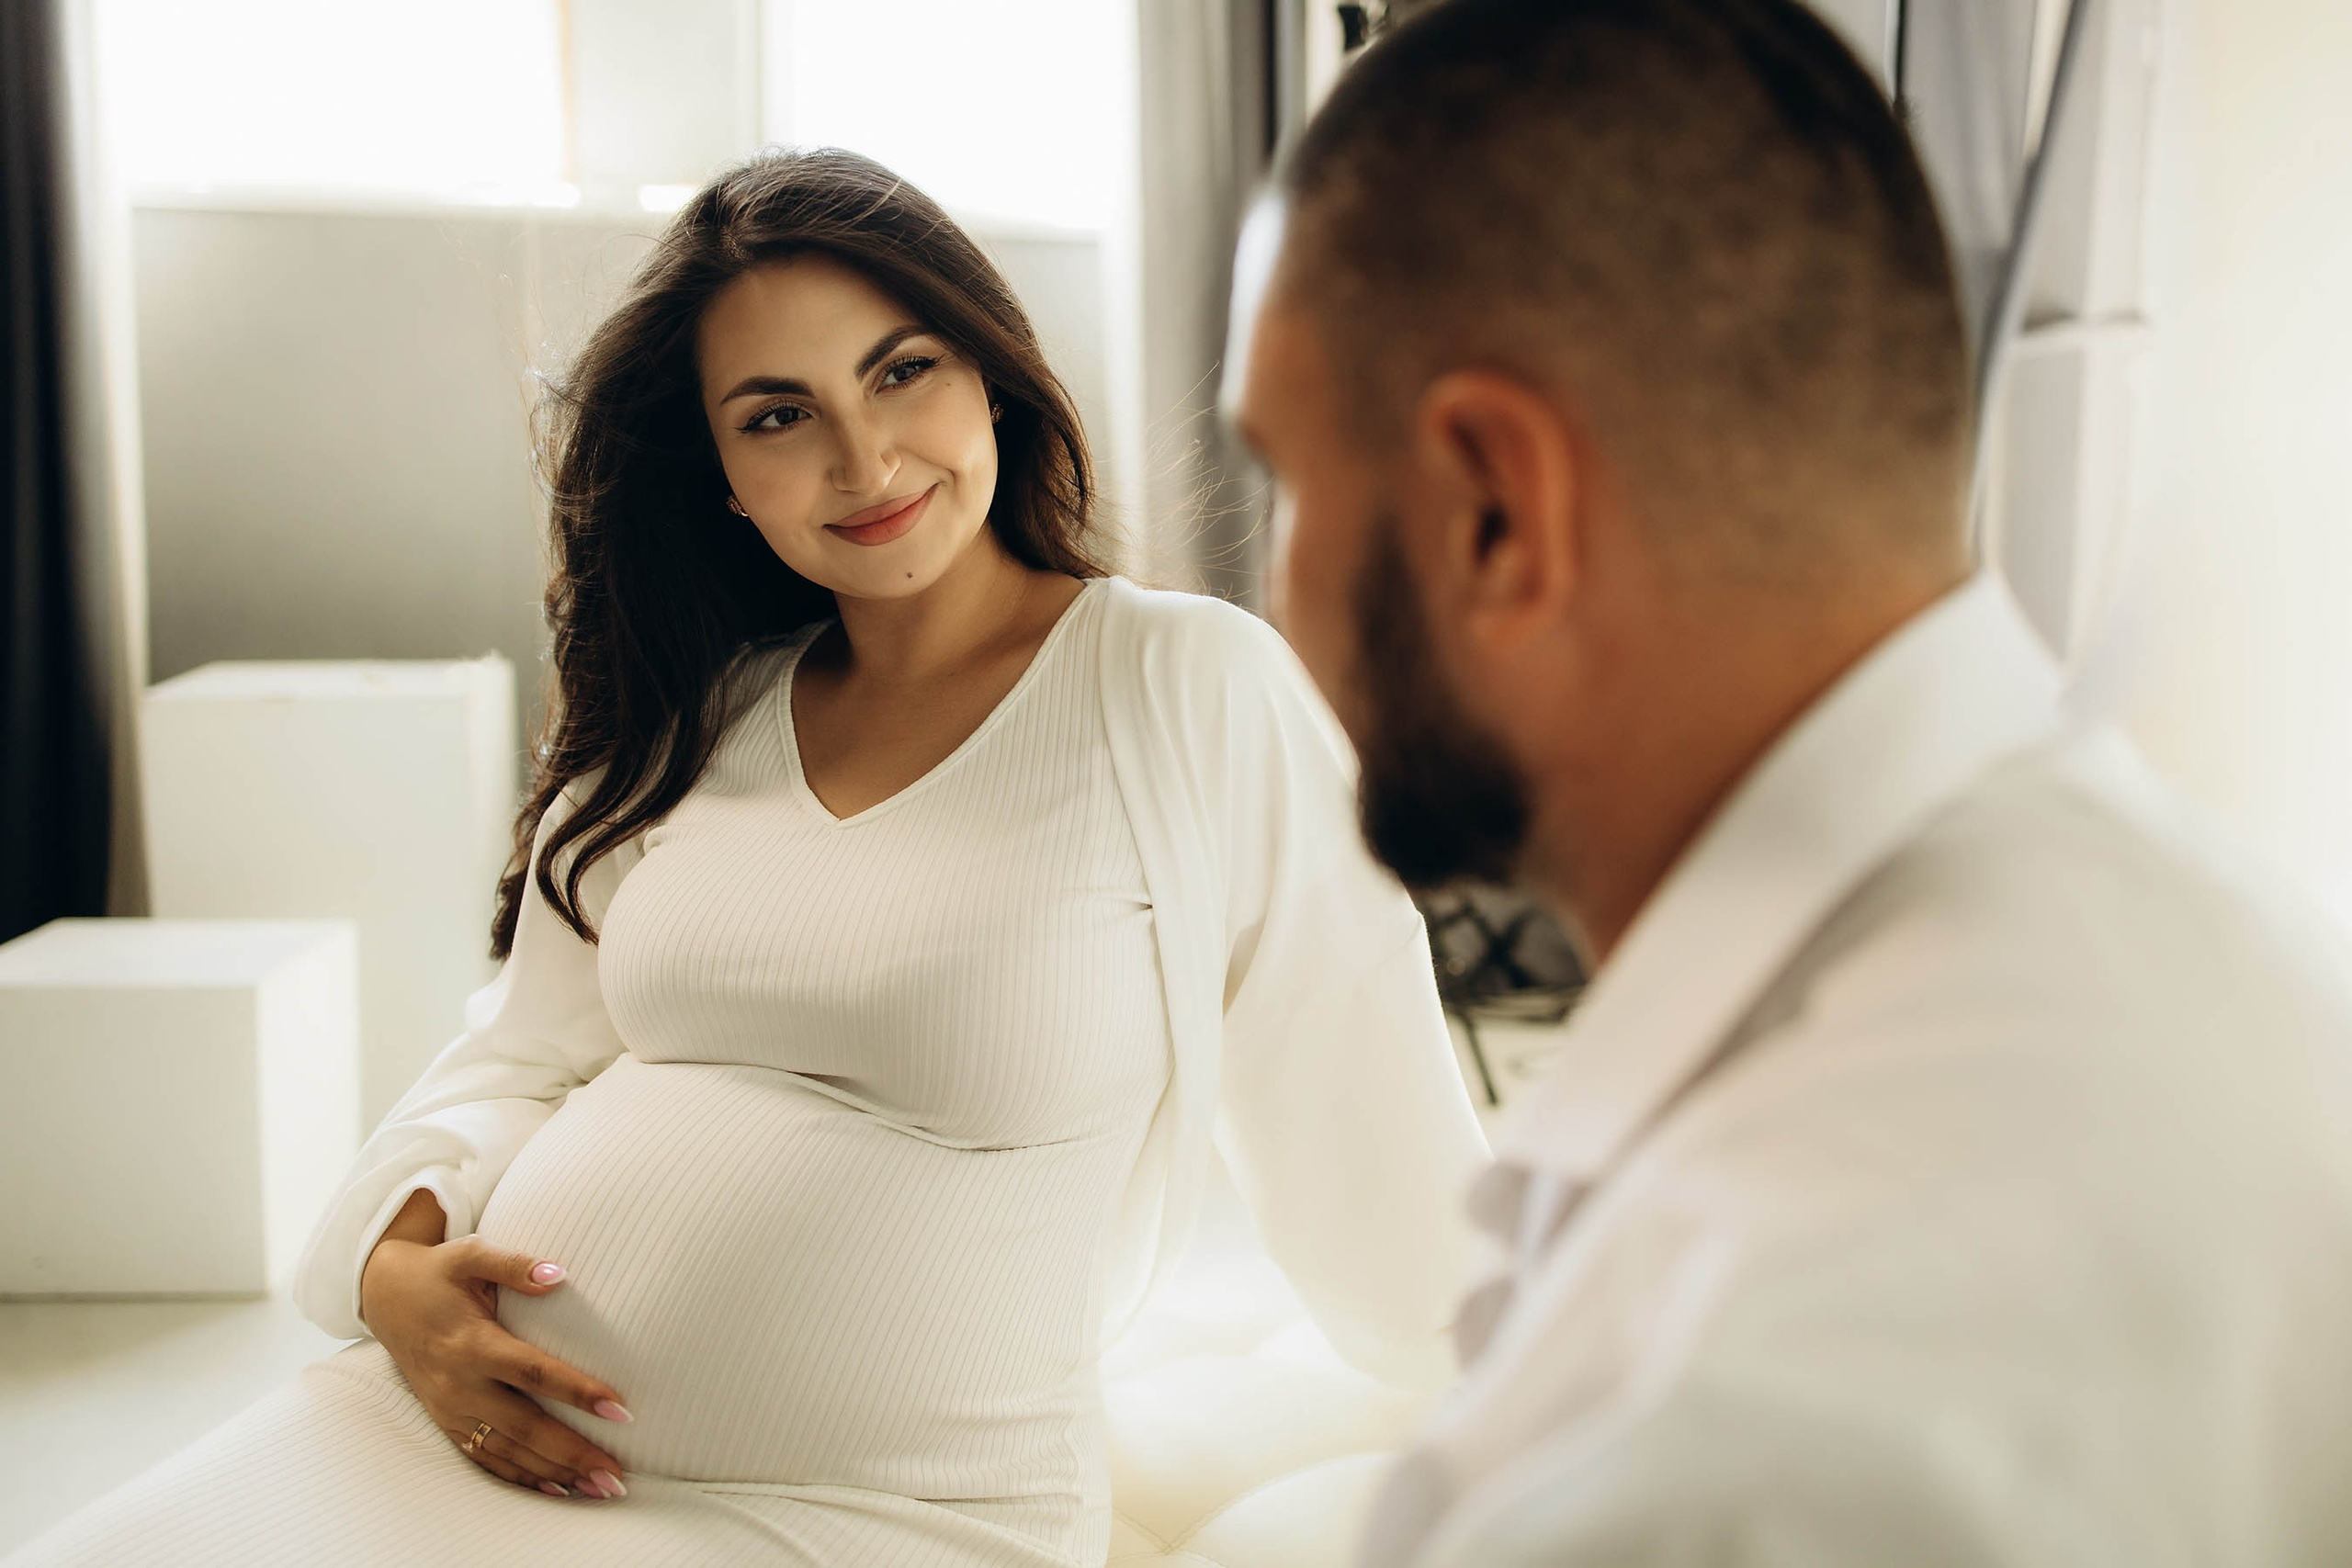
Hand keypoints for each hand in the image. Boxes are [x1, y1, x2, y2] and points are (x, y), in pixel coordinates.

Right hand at [361, 1229, 634, 1499]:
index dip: (577, 1392)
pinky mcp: (447, 1422)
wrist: (385, 1298)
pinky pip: (486, 1458)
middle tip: (616, 1477)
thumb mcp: (470, 1255)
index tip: (620, 1410)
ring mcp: (452, 1409)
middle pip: (525, 1426)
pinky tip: (558, 1490)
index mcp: (472, 1344)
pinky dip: (522, 1477)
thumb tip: (559, 1274)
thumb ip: (514, 1264)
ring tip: (600, 1488)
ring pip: (509, 1451)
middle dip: (573, 1453)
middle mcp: (461, 1385)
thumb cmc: (438, 1273)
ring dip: (556, 1473)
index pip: (533, 1373)